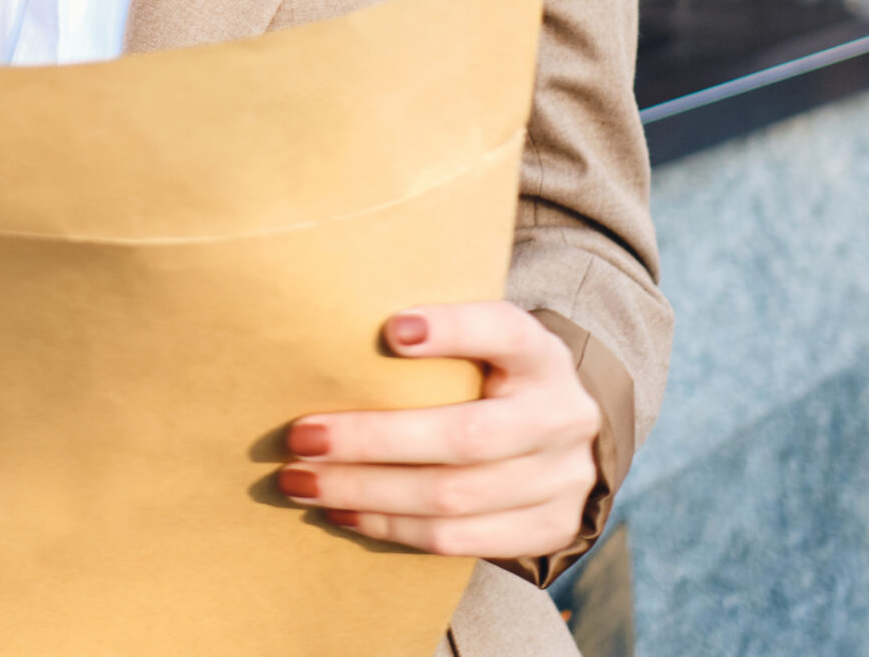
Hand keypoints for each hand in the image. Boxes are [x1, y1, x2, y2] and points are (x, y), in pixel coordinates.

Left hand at [278, 301, 600, 559]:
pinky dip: (391, 528)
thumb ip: (433, 342)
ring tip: (302, 482)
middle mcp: (560, 416)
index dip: (455, 330)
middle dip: (373, 440)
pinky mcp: (546, 529)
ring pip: (452, 498)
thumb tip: (327, 339)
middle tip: (301, 437)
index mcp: (541, 356)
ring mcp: (561, 481)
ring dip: (366, 493)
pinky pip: (456, 540)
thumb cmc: (496, 382)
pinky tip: (343, 513)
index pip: (506, 332)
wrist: (567, 444)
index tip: (393, 328)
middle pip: (465, 437)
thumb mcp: (486, 348)